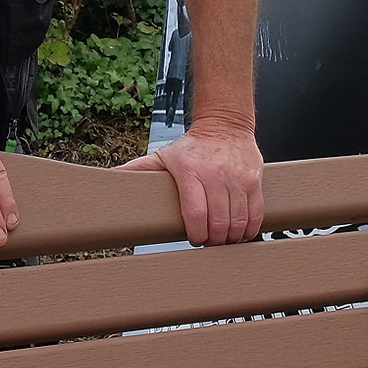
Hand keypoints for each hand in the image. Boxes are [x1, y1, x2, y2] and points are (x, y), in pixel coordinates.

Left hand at [117, 118, 262, 245]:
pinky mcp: (254, 181)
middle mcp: (216, 175)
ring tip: (222, 240)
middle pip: (218, 221)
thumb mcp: (163, 155)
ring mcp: (238, 178)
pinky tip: (240, 232)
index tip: (193, 239)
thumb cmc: (192, 147)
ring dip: (230, 238)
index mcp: (190, 172)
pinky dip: (249, 229)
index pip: (195, 212)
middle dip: (213, 240)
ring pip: (239, 221)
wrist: (226, 125)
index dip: (196, 233)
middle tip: (207, 242)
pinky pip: (256, 214)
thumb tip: (111, 178)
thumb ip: (139, 169)